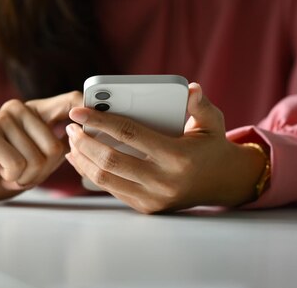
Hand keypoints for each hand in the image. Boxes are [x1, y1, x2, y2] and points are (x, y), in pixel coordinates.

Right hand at [0, 91, 81, 202]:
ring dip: (25, 177)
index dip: (87, 112)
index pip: (71, 101)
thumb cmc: (9, 170)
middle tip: (23, 171)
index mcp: (36, 110)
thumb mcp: (42, 157)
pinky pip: (17, 164)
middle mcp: (18, 108)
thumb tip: (88, 134)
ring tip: (8, 170)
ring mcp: (0, 118)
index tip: (96, 124)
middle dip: (42, 171)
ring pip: (36, 159)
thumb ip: (62, 145)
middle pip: (56, 147)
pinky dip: (11, 177)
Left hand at [65, 83, 266, 213]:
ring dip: (82, 159)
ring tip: (72, 141)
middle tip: (71, 127)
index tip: (78, 111)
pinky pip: (111, 189)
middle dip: (84, 142)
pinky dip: (91, 173)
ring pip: (105, 178)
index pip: (129, 134)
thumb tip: (190, 89)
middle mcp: (164, 181)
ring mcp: (154, 198)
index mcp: (177, 157)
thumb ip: (199, 105)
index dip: (100, 121)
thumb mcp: (213, 123)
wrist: (225, 183)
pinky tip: (81, 158)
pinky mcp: (146, 207)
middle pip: (110, 160)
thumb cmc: (212, 147)